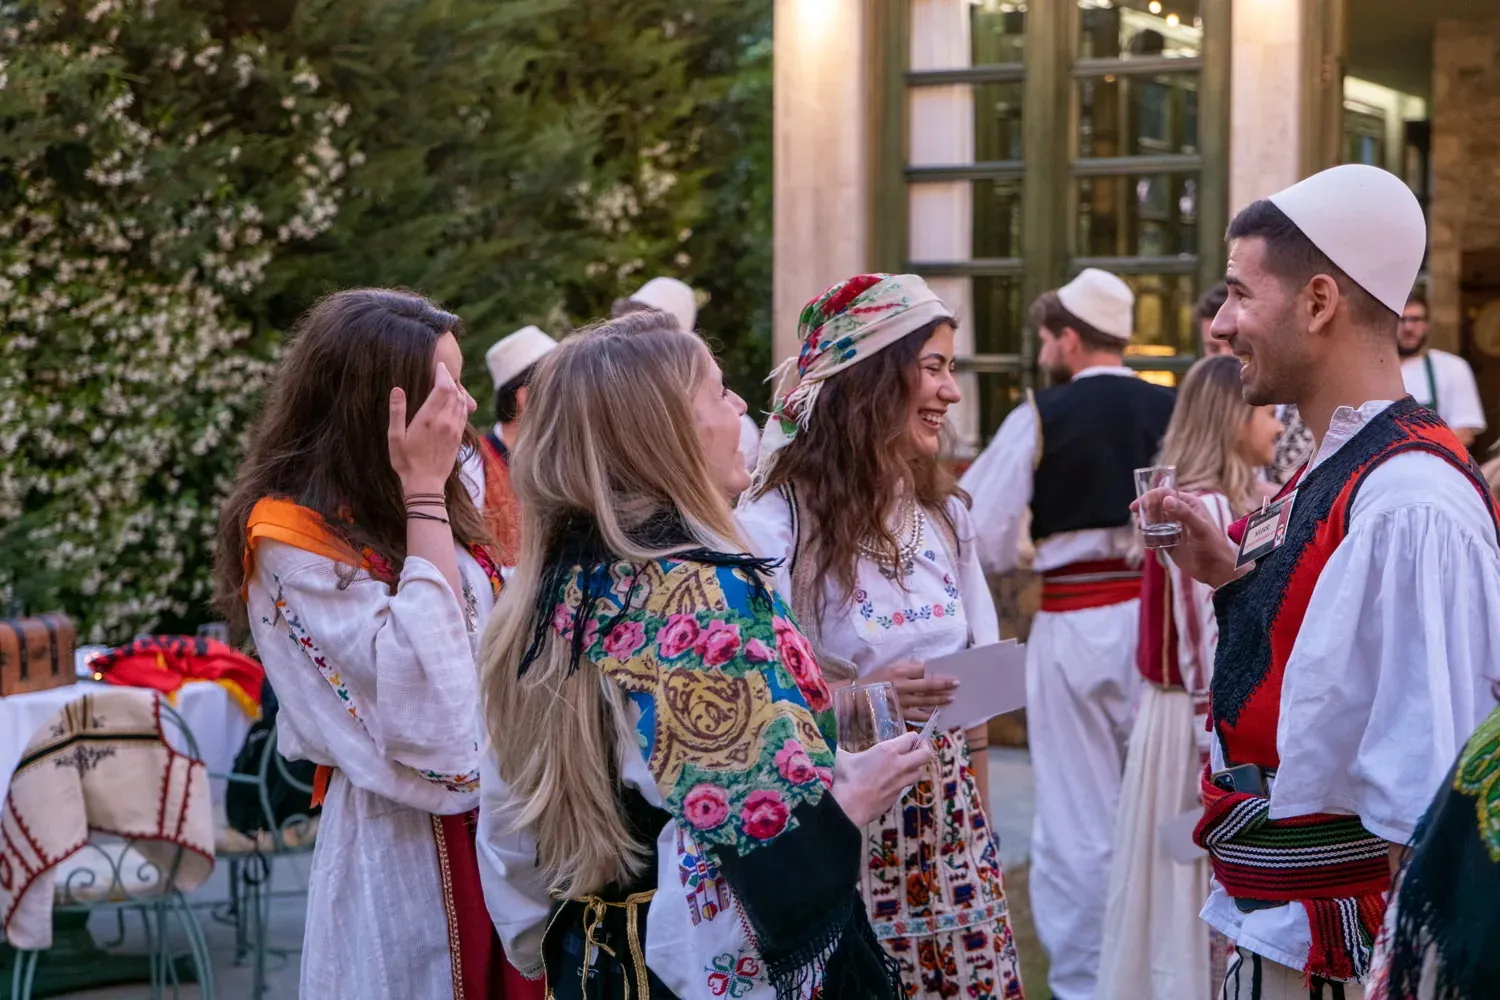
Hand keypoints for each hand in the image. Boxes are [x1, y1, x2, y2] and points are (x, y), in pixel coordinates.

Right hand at [388, 362, 476, 494]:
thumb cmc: (406, 462)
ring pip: (462, 402)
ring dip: (457, 390)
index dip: (443, 374)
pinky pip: (464, 414)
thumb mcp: (395, 437)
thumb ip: (396, 412)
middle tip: (443, 371)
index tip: (439, 366)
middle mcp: (445, 422)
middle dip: (450, 379)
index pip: (443, 388)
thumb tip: (396, 389)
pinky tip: (455, 401)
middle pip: (454, 392)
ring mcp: (454, 430)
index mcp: (429, 419)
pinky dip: (462, 403)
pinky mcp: (458, 438)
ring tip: (449, 383)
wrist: (425, 484)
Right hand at [829, 733, 933, 825]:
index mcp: (888, 751)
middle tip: (919, 748)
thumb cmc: (843, 778)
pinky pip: (905, 787)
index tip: (908, 737)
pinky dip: (903, 783)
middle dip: (924, 749)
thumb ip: (842, 749)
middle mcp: (899, 766)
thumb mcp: (841, 757)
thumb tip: (831, 745)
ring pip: (919, 773)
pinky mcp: (896, 798)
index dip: (911, 737)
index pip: (911, 738)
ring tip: (908, 765)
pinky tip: (893, 783)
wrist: (847, 807)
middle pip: (925, 755)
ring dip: (915, 768)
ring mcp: (900, 784)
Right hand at [863, 659, 957, 721]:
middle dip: (944, 686)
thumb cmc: (876, 679)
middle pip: (927, 686)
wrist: (857, 696)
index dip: (939, 675)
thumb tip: (927, 668)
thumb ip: (908, 666)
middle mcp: (901, 685)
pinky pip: (916, 716)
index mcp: (899, 671)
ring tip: (951, 699)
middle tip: (956, 686)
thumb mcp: (890, 667)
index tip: (951, 677)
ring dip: (939, 701)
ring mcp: (900, 701)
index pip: (924, 671)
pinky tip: (936, 714)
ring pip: (925, 702)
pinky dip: (927, 715)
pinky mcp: (898, 714)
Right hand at [1130, 488, 1243, 588]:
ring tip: (1142, 528)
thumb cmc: (1213, 546)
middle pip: (1156, 505)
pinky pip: (1154, 534)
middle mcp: (1180, 513)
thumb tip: (1166, 500)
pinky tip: (1147, 539)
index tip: (1137, 505)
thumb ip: (1184, 513)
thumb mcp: (1200, 528)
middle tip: (1139, 520)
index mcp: (1190, 504)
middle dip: (1145, 510)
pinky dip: (1147, 535)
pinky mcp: (1169, 541)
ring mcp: (1173, 527)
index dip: (1150, 496)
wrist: (1215, 571)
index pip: (1166, 494)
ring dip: (1144, 522)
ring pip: (1153, 519)